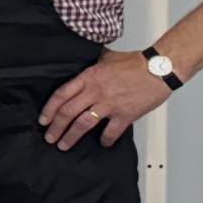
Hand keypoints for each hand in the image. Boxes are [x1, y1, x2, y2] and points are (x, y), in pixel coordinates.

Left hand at [40, 49, 172, 149]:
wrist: (159, 69)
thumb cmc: (135, 62)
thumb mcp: (106, 57)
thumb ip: (92, 64)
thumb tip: (82, 61)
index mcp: (88, 78)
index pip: (61, 95)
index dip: (49, 109)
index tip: (43, 120)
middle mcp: (95, 92)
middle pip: (68, 112)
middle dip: (56, 128)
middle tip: (50, 138)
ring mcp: (110, 105)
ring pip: (84, 124)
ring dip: (71, 136)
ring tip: (64, 145)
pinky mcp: (126, 114)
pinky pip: (111, 131)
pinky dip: (106, 139)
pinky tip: (103, 144)